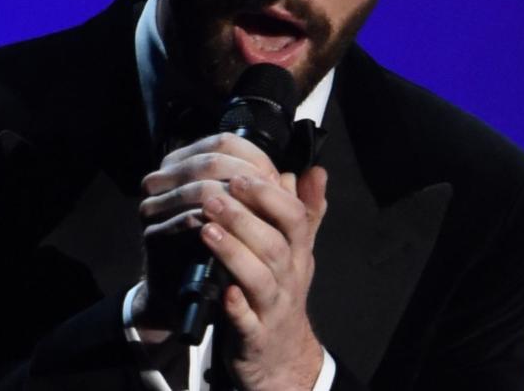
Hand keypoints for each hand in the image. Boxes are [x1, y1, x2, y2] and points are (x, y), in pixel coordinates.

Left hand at [136, 133, 328, 390]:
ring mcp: (273, 308)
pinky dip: (237, 307)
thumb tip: (315, 171)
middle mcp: (290, 278)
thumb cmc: (282, 290)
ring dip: (234, 253)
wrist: (281, 352)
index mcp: (299, 253)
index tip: (239, 177)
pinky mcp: (255, 336)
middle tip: (213, 198)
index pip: (294, 217)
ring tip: (207, 230)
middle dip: (244, 218)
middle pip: (274, 245)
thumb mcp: (298, 250)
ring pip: (260, 279)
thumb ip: (306, 210)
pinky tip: (224, 291)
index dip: (268, 196)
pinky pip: (248, 322)